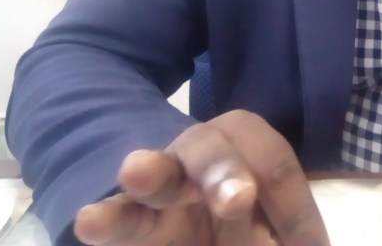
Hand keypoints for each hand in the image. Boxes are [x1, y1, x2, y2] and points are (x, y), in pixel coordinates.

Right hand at [73, 110, 328, 245]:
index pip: (272, 162)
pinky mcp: (131, 221)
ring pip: (159, 171)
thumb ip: (288, 231)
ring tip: (137, 169)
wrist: (203, 223)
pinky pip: (117, 216)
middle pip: (214, 150)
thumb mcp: (270, 225)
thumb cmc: (245, 225)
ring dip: (153, 172)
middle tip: (239, 197)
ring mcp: (161, 185)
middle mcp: (202, 158)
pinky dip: (106, 218)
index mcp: (247, 153)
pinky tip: (88, 219)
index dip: (293, 205)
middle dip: (225, 170)